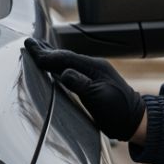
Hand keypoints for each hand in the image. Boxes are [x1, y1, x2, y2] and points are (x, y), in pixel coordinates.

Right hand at [25, 39, 146, 141]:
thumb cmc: (119, 112)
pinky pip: (71, 70)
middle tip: (29, 42)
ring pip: (68, 62)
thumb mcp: (99, 98)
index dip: (47, 55)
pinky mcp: (91, 84)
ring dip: (51, 56)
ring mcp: (93, 75)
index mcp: (94, 68)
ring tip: (38, 50)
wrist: (134, 121)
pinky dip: (59, 66)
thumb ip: (81, 84)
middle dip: (46, 50)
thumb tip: (64, 73)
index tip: (30, 50)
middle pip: (65, 55)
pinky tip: (54, 67)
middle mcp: (93, 68)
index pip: (65, 58)